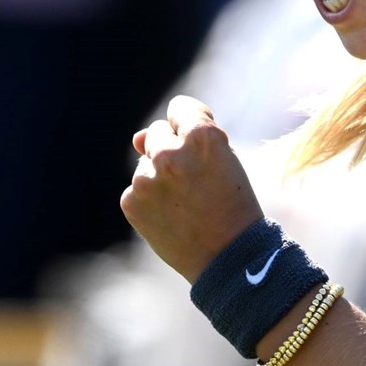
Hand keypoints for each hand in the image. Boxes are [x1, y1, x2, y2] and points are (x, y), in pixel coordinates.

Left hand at [120, 96, 264, 281]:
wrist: (229, 258)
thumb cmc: (233, 205)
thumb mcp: (224, 161)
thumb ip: (183, 138)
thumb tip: (137, 138)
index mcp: (203, 137)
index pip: (180, 107)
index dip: (192, 125)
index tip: (200, 145)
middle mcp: (170, 154)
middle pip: (158, 133)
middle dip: (172, 149)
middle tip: (194, 181)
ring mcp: (147, 178)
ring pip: (146, 162)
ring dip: (160, 176)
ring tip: (186, 204)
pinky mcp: (132, 201)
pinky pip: (137, 188)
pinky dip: (150, 200)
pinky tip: (172, 216)